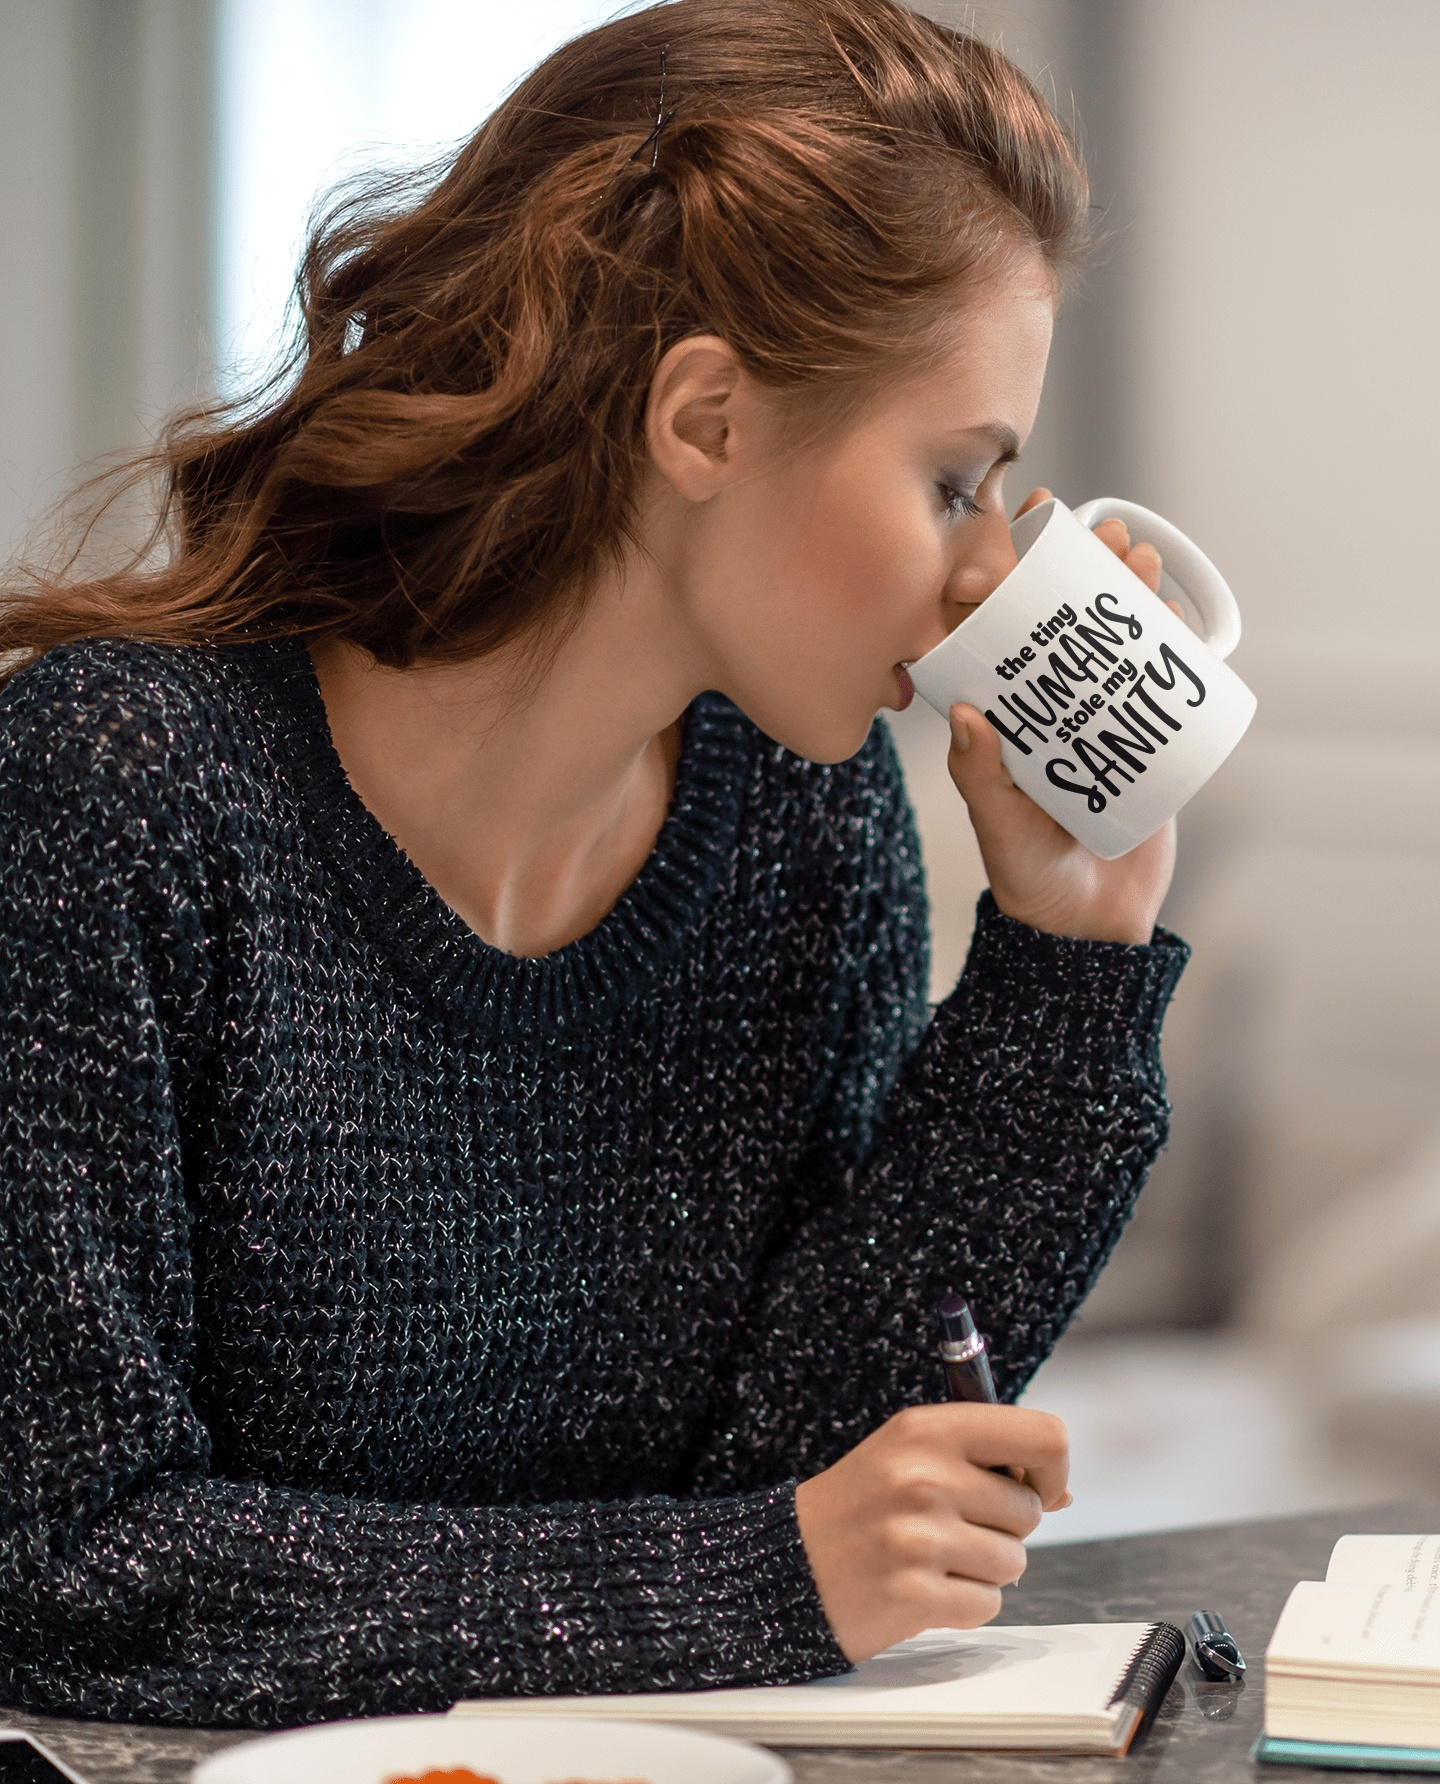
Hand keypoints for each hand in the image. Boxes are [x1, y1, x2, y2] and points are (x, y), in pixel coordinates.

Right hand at [793, 1402, 1069, 1662]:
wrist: (790, 1563)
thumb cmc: (861, 1504)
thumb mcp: (911, 1455)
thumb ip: (986, 1461)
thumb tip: (1062, 1492)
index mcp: (928, 1429)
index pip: (1042, 1436)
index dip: (1052, 1468)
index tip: (1032, 1486)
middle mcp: (923, 1476)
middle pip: (1030, 1510)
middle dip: (1004, 1526)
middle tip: (950, 1524)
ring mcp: (918, 1537)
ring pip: (1014, 1561)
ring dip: (983, 1568)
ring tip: (932, 1555)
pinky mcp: (914, 1595)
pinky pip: (987, 1604)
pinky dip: (964, 1604)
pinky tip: (923, 1586)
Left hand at [945, 488, 1177, 943]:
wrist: (1091, 930)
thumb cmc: (1030, 881)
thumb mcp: (1001, 829)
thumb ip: (983, 779)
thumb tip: (964, 715)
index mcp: (1002, 719)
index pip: (994, 634)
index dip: (1002, 580)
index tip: (1009, 529)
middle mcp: (1048, 709)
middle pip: (1062, 622)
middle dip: (1079, 570)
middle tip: (1097, 531)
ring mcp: (1098, 720)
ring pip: (1112, 641)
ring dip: (1127, 593)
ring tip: (1139, 555)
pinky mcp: (1147, 740)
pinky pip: (1160, 681)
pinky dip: (1171, 642)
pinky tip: (1177, 608)